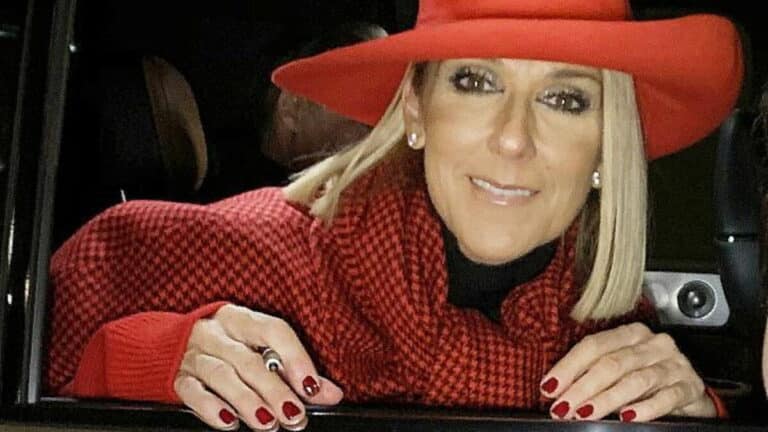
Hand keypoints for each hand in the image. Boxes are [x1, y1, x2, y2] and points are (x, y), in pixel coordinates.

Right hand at [174, 304, 343, 430]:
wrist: (159, 346)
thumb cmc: (223, 346)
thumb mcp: (254, 348)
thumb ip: (293, 370)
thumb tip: (332, 393)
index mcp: (241, 319)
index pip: (273, 330)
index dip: (295, 357)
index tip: (312, 386)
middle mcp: (216, 333)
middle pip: (248, 359)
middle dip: (274, 389)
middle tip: (294, 415)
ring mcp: (193, 355)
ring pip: (222, 375)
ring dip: (247, 401)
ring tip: (268, 422)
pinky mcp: (175, 378)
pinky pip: (193, 392)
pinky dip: (211, 408)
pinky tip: (229, 423)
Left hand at [540, 322, 714, 421]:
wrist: (691, 393)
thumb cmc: (648, 380)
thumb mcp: (620, 369)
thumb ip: (594, 371)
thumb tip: (555, 389)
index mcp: (630, 333)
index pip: (594, 345)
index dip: (569, 366)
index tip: (549, 387)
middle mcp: (652, 344)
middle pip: (611, 363)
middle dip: (582, 387)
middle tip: (563, 407)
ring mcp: (673, 364)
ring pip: (634, 380)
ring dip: (605, 400)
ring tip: (585, 413)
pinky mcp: (689, 386)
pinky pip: (665, 397)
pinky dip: (644, 408)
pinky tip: (626, 417)